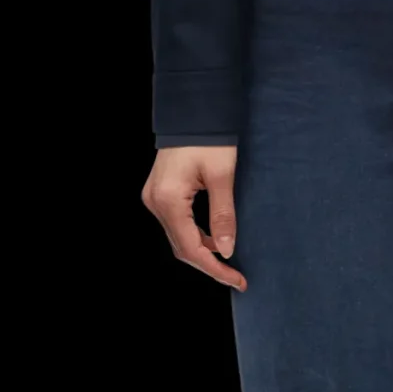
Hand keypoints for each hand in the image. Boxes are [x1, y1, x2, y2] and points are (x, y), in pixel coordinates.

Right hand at [141, 146, 247, 290]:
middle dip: (209, 265)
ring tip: (228, 264)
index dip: (215, 269)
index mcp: (169, 200)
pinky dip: (195, 237)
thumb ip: (223, 215)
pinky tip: (214, 241)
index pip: (191, 248)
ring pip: (178, 239)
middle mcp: (155, 203)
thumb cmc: (209, 138)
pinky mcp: (159, 194)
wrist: (193, 111)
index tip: (238, 280)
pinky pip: (176, 225)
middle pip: (181, 248)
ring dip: (202, 253)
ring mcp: (154, 199)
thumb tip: (226, 250)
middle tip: (236, 278)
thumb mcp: (223, 176)